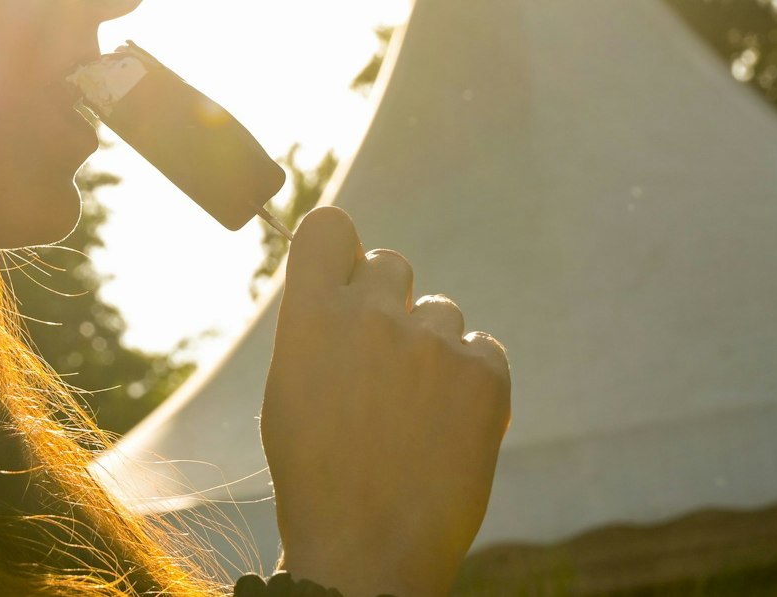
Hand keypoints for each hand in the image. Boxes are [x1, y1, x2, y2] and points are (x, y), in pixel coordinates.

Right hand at [261, 207, 510, 596]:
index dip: (342, 252)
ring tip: (414, 414)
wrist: (368, 549)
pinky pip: (484, 349)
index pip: (331, 227)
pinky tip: (449, 427)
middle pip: (392, 265)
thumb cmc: (318, 476)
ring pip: (441, 311)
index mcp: (312, 315)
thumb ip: (319, 329)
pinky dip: (473, 381)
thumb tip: (347, 292)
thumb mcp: (291, 389)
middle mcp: (372, 313)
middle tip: (383, 363)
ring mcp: (433, 341)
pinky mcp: (485, 373)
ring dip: (432, 347)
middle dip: (389, 302)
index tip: (345, 280)